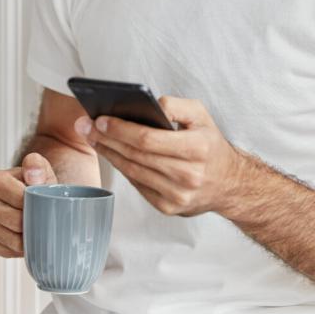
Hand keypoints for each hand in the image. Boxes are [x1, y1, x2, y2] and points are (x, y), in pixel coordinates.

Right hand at [0, 153, 56, 257]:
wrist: (32, 198)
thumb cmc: (36, 183)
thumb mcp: (40, 169)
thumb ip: (37, 166)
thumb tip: (32, 176)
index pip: (19, 199)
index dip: (36, 203)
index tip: (44, 201)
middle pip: (16, 221)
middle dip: (34, 221)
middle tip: (45, 217)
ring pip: (14, 240)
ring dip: (31, 237)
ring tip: (39, 227)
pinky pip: (10, 251)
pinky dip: (23, 248)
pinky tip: (29, 236)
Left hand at [73, 96, 239, 215]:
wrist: (229, 184)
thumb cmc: (210, 145)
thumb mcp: (201, 116)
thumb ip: (176, 105)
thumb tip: (149, 106)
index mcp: (197, 149)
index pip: (148, 139)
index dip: (120, 129)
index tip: (100, 119)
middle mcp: (188, 175)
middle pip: (136, 155)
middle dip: (106, 139)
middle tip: (85, 126)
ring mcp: (177, 195)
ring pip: (132, 171)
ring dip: (109, 153)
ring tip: (93, 138)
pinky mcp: (168, 208)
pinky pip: (138, 184)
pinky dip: (123, 168)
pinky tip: (112, 154)